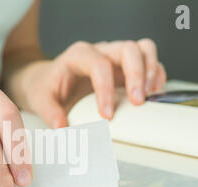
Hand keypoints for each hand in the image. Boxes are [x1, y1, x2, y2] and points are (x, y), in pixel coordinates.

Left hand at [23, 39, 166, 127]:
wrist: (50, 81)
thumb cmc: (48, 87)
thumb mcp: (41, 99)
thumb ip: (50, 112)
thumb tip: (62, 127)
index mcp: (78, 56)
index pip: (98, 65)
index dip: (105, 89)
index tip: (107, 115)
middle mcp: (100, 51)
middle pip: (127, 49)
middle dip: (137, 75)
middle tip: (138, 102)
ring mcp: (115, 57)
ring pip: (143, 49)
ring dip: (151, 71)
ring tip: (150, 95)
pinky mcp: (126, 67)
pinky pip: (149, 61)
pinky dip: (156, 75)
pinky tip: (154, 94)